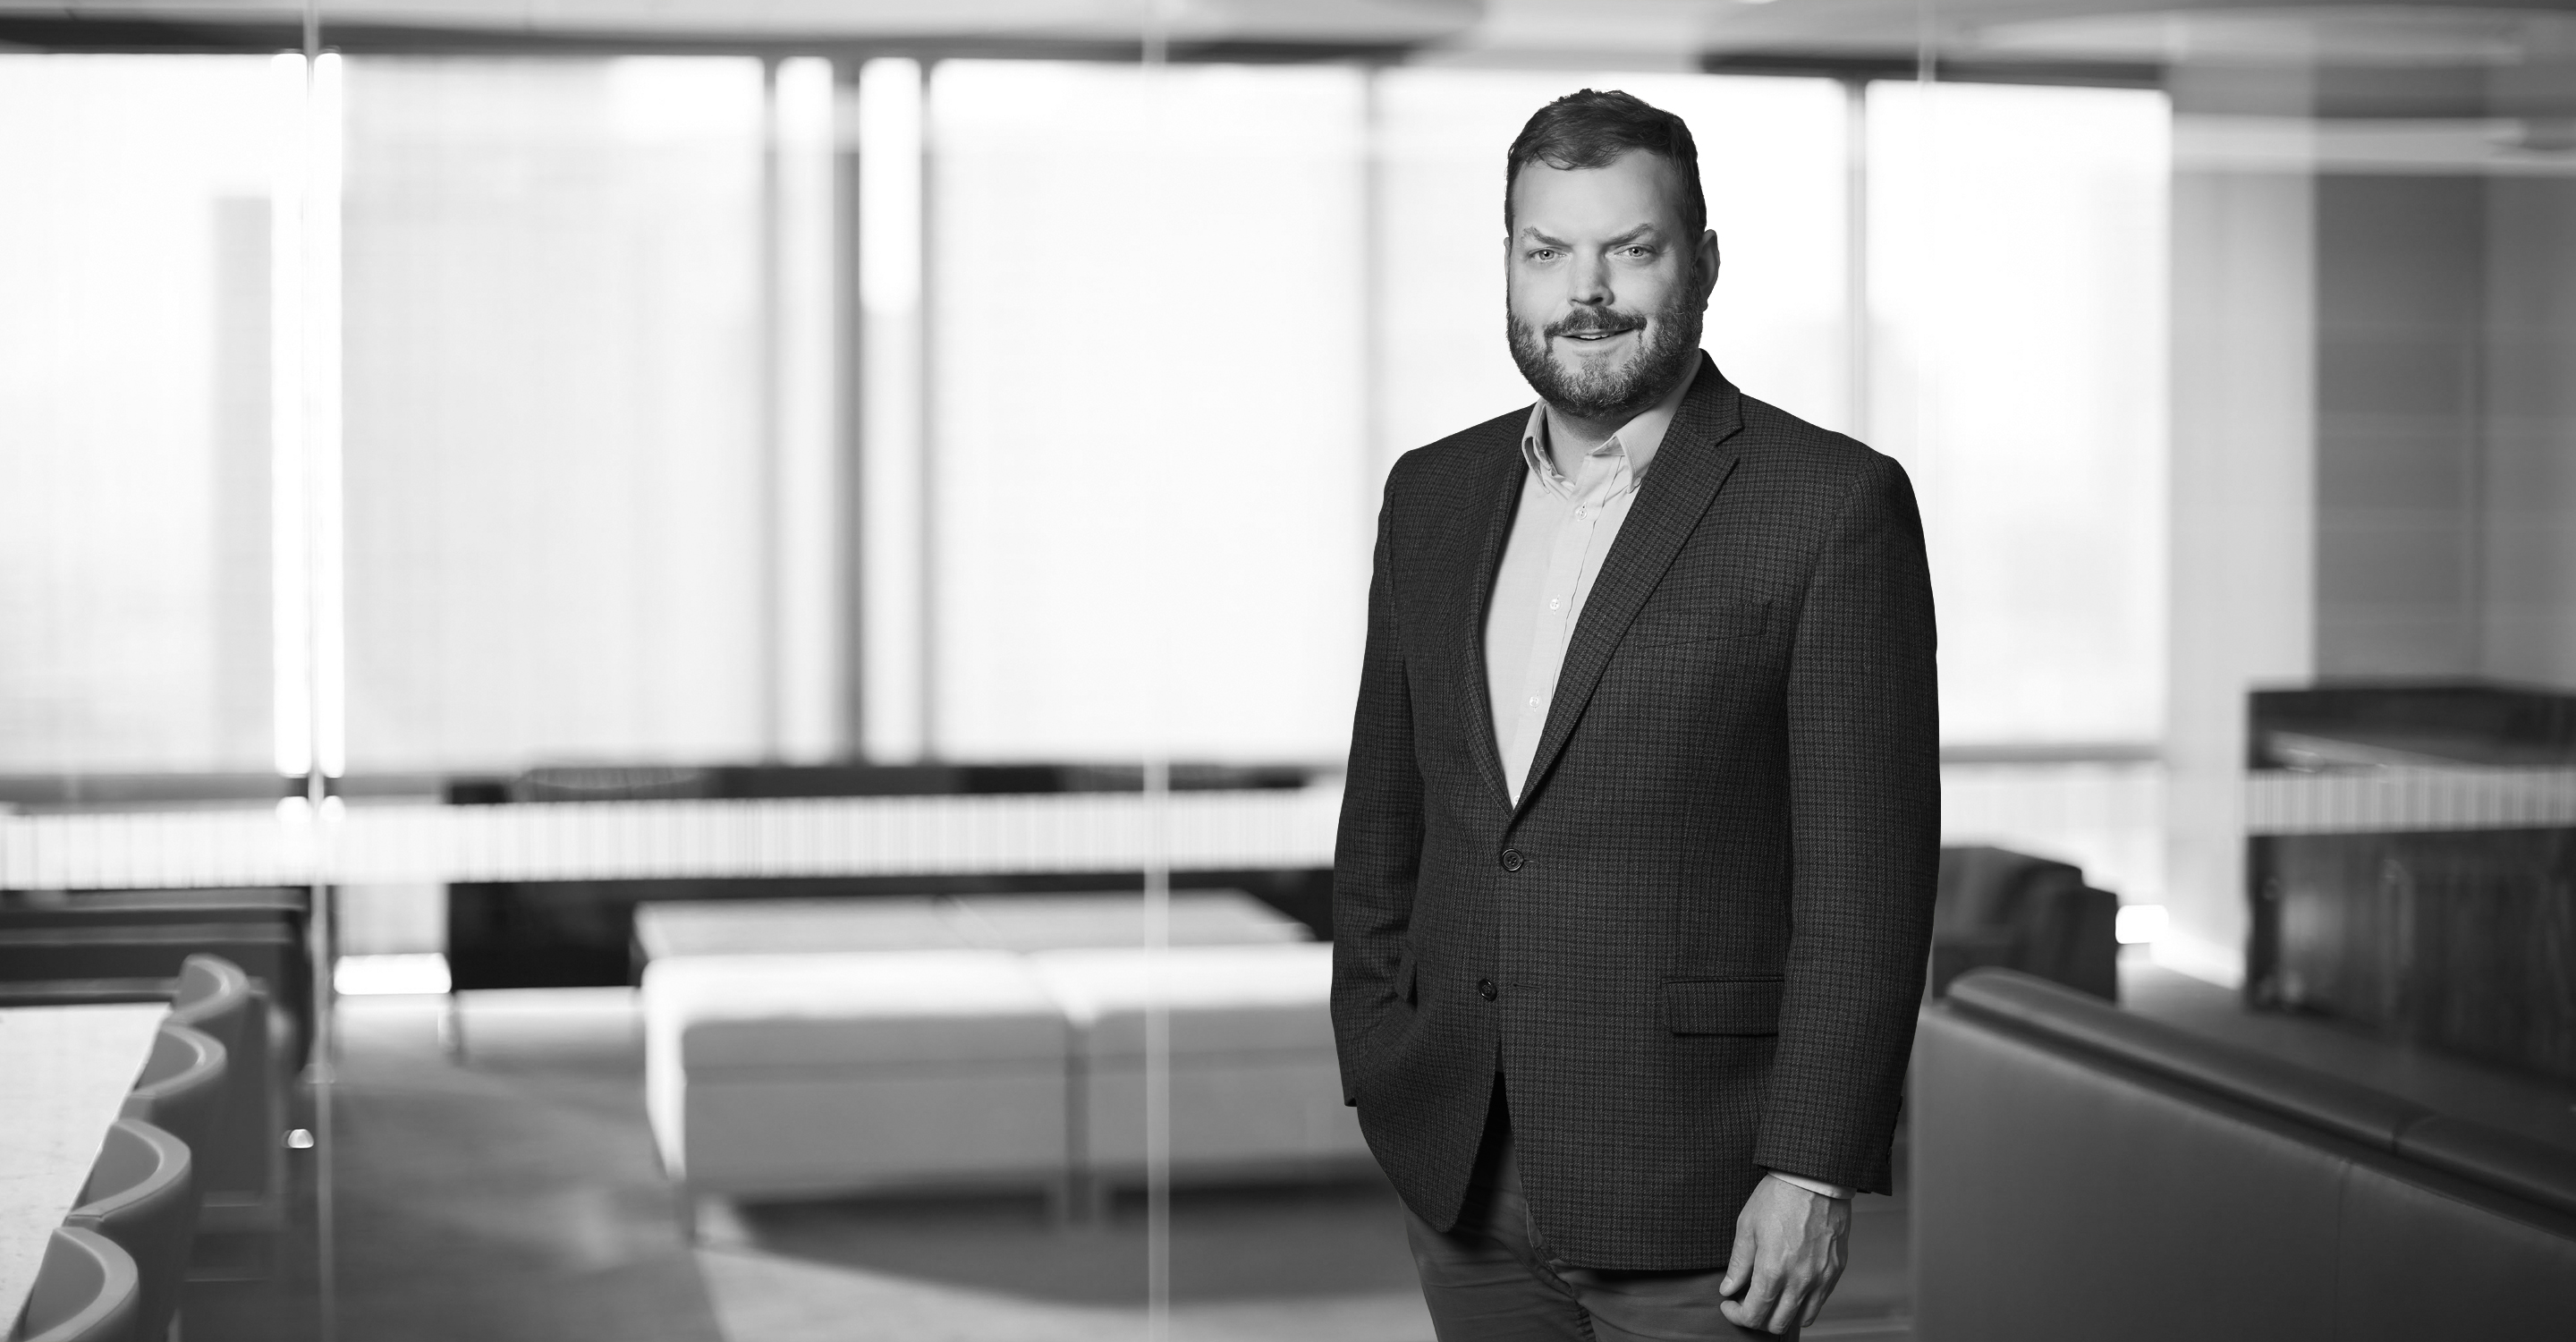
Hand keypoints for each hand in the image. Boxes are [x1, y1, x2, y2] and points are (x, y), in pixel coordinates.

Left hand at [1716, 1173, 1850, 1333]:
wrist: (1814, 1179)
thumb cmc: (1778, 1197)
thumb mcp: (1747, 1227)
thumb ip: (1738, 1264)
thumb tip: (1728, 1289)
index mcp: (1773, 1271)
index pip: (1753, 1315)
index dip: (1736, 1315)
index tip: (1729, 1304)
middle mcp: (1800, 1281)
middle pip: (1777, 1324)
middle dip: (1757, 1319)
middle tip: (1746, 1303)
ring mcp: (1821, 1278)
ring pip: (1801, 1320)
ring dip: (1781, 1316)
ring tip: (1769, 1298)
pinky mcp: (1835, 1272)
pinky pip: (1819, 1303)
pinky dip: (1802, 1306)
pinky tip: (1790, 1289)